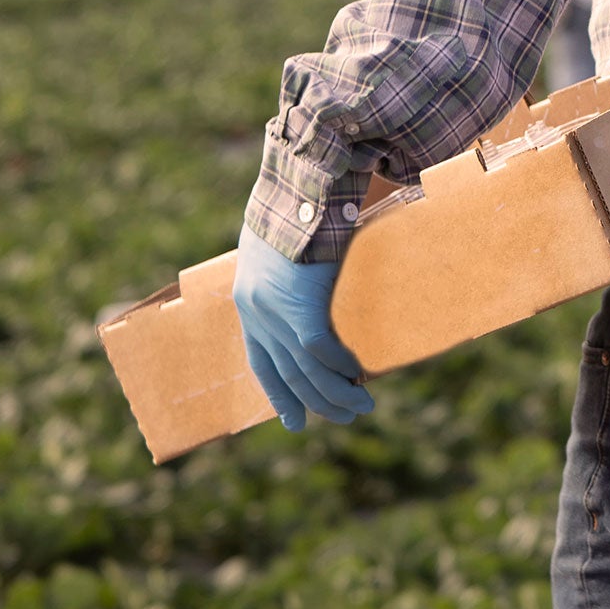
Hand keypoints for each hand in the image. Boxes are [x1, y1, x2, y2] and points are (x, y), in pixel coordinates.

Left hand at [232, 229, 373, 431]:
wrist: (298, 189)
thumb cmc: (295, 210)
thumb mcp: (277, 249)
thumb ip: (284, 276)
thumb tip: (307, 288)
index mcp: (248, 303)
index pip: (261, 363)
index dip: (279, 394)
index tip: (294, 420)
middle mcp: (256, 313)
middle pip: (287, 374)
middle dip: (316, 401)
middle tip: (344, 416)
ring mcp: (275, 313)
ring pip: (306, 371)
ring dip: (335, 393)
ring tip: (361, 406)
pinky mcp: (300, 307)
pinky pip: (321, 350)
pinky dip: (340, 366)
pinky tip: (357, 374)